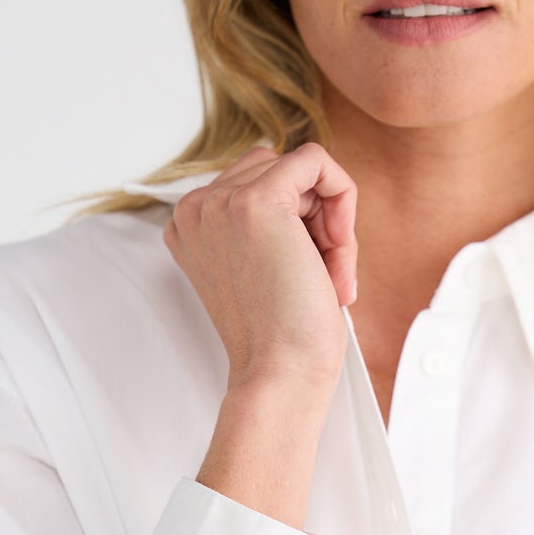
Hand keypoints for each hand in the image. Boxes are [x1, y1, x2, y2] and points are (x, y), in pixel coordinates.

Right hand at [162, 141, 358, 400]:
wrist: (280, 374)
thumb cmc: (283, 338)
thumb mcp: (265, 268)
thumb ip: (268, 222)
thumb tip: (311, 177)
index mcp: (190, 226)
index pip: (254, 183)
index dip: (296, 224)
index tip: (308, 277)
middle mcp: (195, 209)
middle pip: (276, 170)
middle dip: (314, 219)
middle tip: (326, 277)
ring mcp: (220, 202)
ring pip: (299, 168)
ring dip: (329, 217)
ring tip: (331, 273)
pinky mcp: (257, 200)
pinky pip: (317, 160)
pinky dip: (343, 197)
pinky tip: (339, 246)